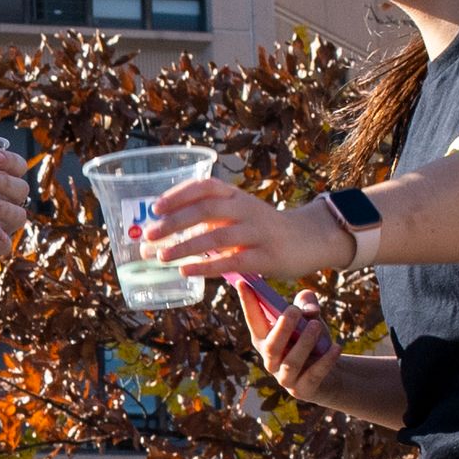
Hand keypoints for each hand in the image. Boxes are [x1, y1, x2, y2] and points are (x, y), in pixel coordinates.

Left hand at [143, 174, 342, 285]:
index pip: (204, 187)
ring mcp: (257, 233)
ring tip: (161, 257)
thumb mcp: (239, 213)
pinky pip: (233, 261)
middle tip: (149, 236)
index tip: (155, 208)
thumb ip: (208, 220)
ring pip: (217, 236)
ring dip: (185, 246)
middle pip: (206, 210)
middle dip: (174, 223)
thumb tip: (164, 236)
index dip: (178, 195)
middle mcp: (246, 209)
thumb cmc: (263, 228)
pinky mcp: (266, 257)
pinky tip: (186, 271)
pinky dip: (207, 266)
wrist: (309, 238)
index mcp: (236, 196)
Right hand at [230, 277, 348, 400]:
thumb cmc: (313, 341)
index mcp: (265, 339)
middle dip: (282, 328)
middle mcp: (270, 360)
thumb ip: (307, 304)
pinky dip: (325, 361)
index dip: (247, 303)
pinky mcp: (303, 390)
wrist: (330, 375)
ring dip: (304, 343)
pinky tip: (336, 347)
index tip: (243, 282)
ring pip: (291, 362)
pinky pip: (313, 375)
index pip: (254, 320)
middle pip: (271, 346)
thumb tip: (309, 309)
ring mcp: (285, 378)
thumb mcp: (310, 318)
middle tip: (294, 310)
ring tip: (316, 325)